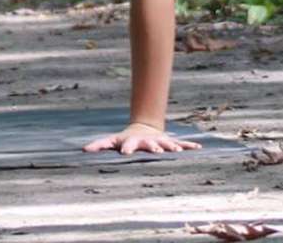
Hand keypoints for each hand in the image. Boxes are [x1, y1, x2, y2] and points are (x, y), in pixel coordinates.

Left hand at [83, 122, 202, 155]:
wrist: (143, 129)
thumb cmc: (124, 140)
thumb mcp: (112, 141)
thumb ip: (99, 145)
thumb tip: (83, 150)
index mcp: (133, 141)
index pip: (129, 144)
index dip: (127, 148)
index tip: (125, 153)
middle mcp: (148, 141)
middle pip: (150, 144)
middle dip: (154, 148)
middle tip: (157, 152)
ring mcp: (160, 141)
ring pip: (167, 144)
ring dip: (173, 148)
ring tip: (179, 152)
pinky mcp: (170, 142)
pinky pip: (181, 144)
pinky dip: (189, 146)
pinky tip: (199, 148)